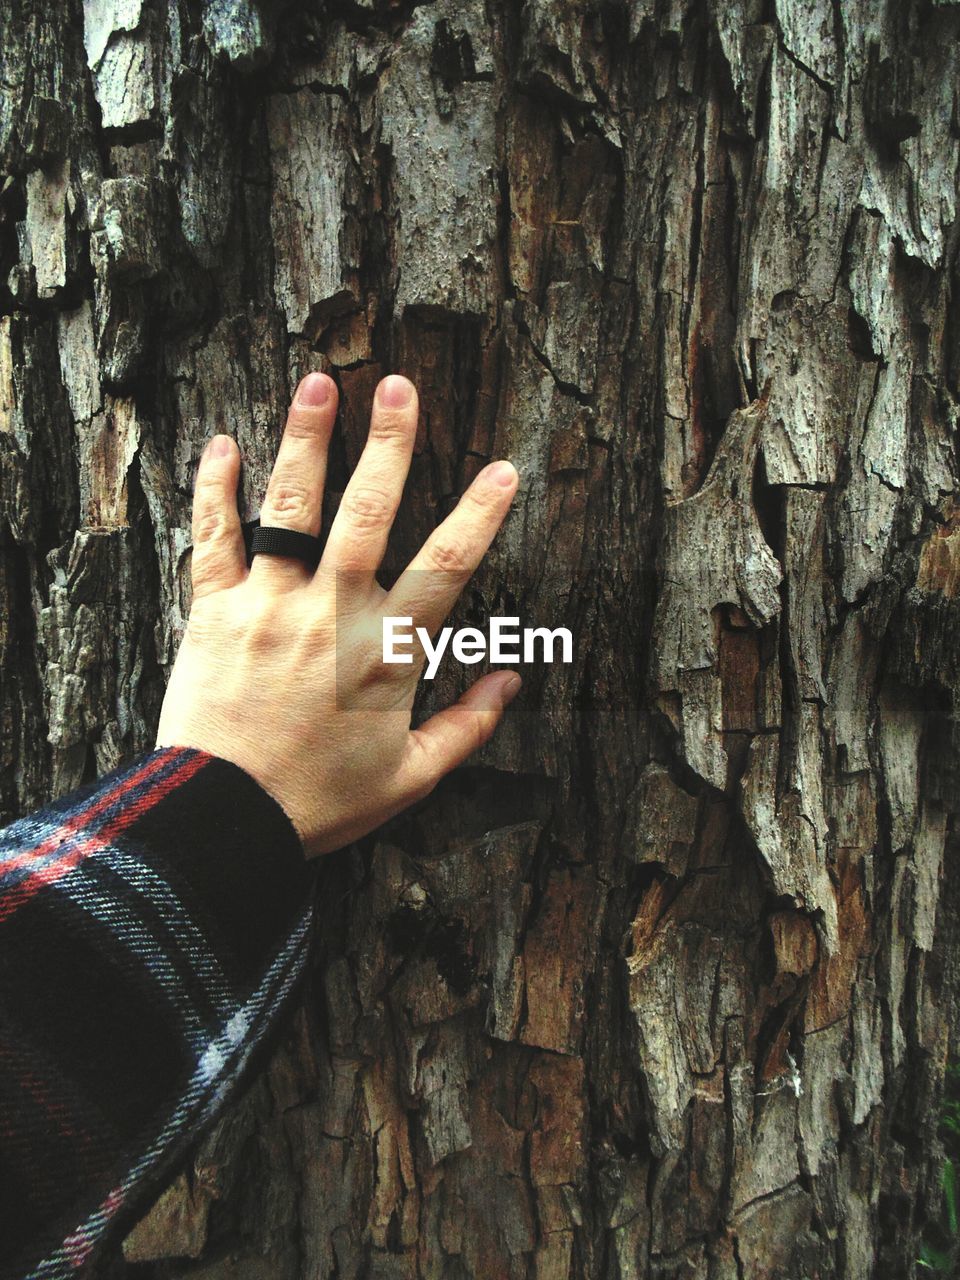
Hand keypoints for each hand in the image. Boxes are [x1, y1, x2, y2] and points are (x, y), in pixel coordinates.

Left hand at [155, 372, 520, 857]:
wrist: (225, 821)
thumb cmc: (320, 802)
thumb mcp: (411, 777)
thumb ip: (468, 726)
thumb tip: (511, 681)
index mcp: (387, 652)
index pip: (447, 567)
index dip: (480, 514)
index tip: (502, 470)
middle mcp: (333, 613)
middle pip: (368, 512)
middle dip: (389, 443)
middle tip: (399, 386)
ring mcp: (270, 606)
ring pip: (291, 508)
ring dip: (306, 441)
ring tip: (317, 384)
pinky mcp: (215, 612)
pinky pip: (213, 538)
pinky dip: (216, 490)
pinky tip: (222, 446)